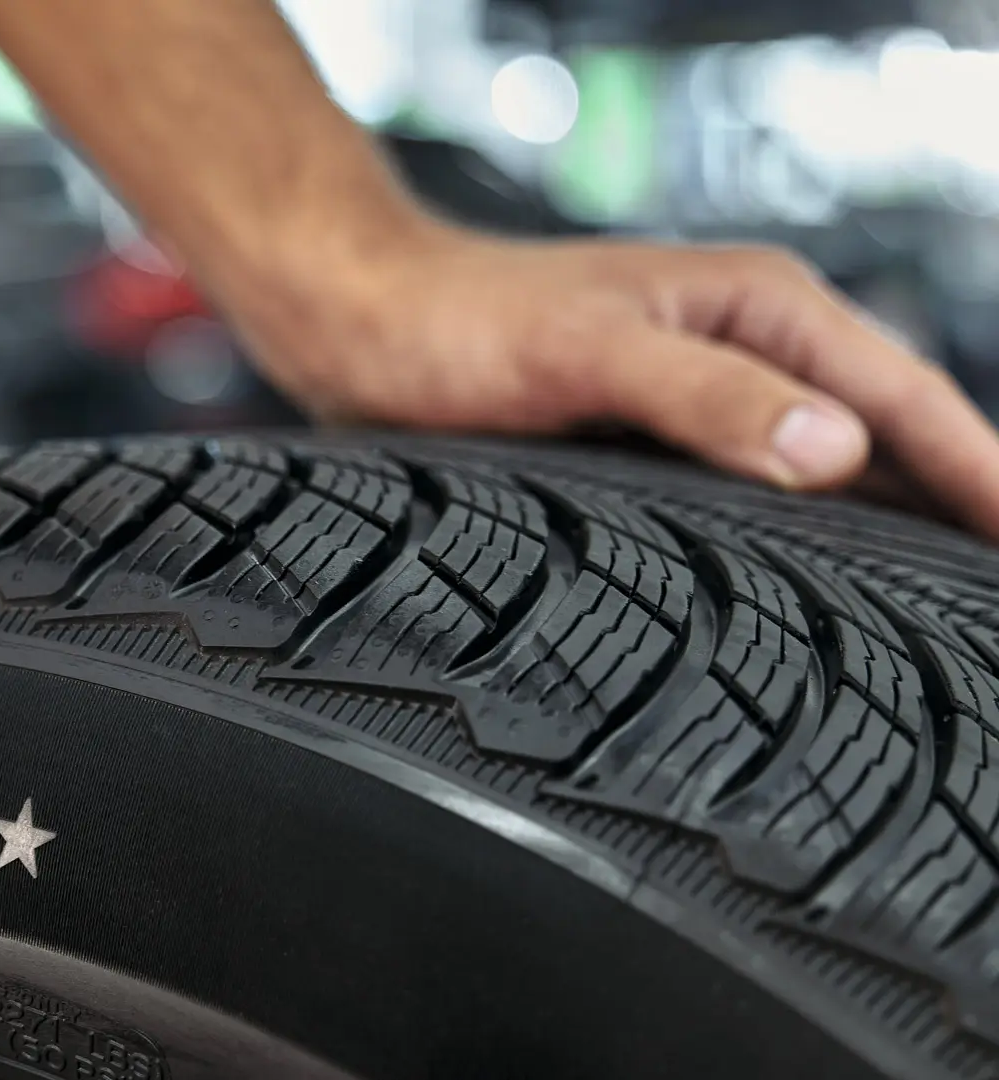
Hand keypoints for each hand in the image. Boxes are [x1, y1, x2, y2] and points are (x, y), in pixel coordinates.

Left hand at [223, 222, 998, 535]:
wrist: (362, 324)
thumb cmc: (458, 323)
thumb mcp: (586, 351)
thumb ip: (705, 395)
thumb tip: (837, 450)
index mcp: (759, 308)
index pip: (909, 398)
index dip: (982, 475)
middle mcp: (746, 349)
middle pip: (889, 439)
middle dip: (955, 510)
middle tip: (991, 600)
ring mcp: (705, 396)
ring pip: (829, 471)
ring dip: (887, 530)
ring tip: (936, 615)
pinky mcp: (656, 439)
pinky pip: (761, 493)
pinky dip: (806, 537)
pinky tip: (815, 591)